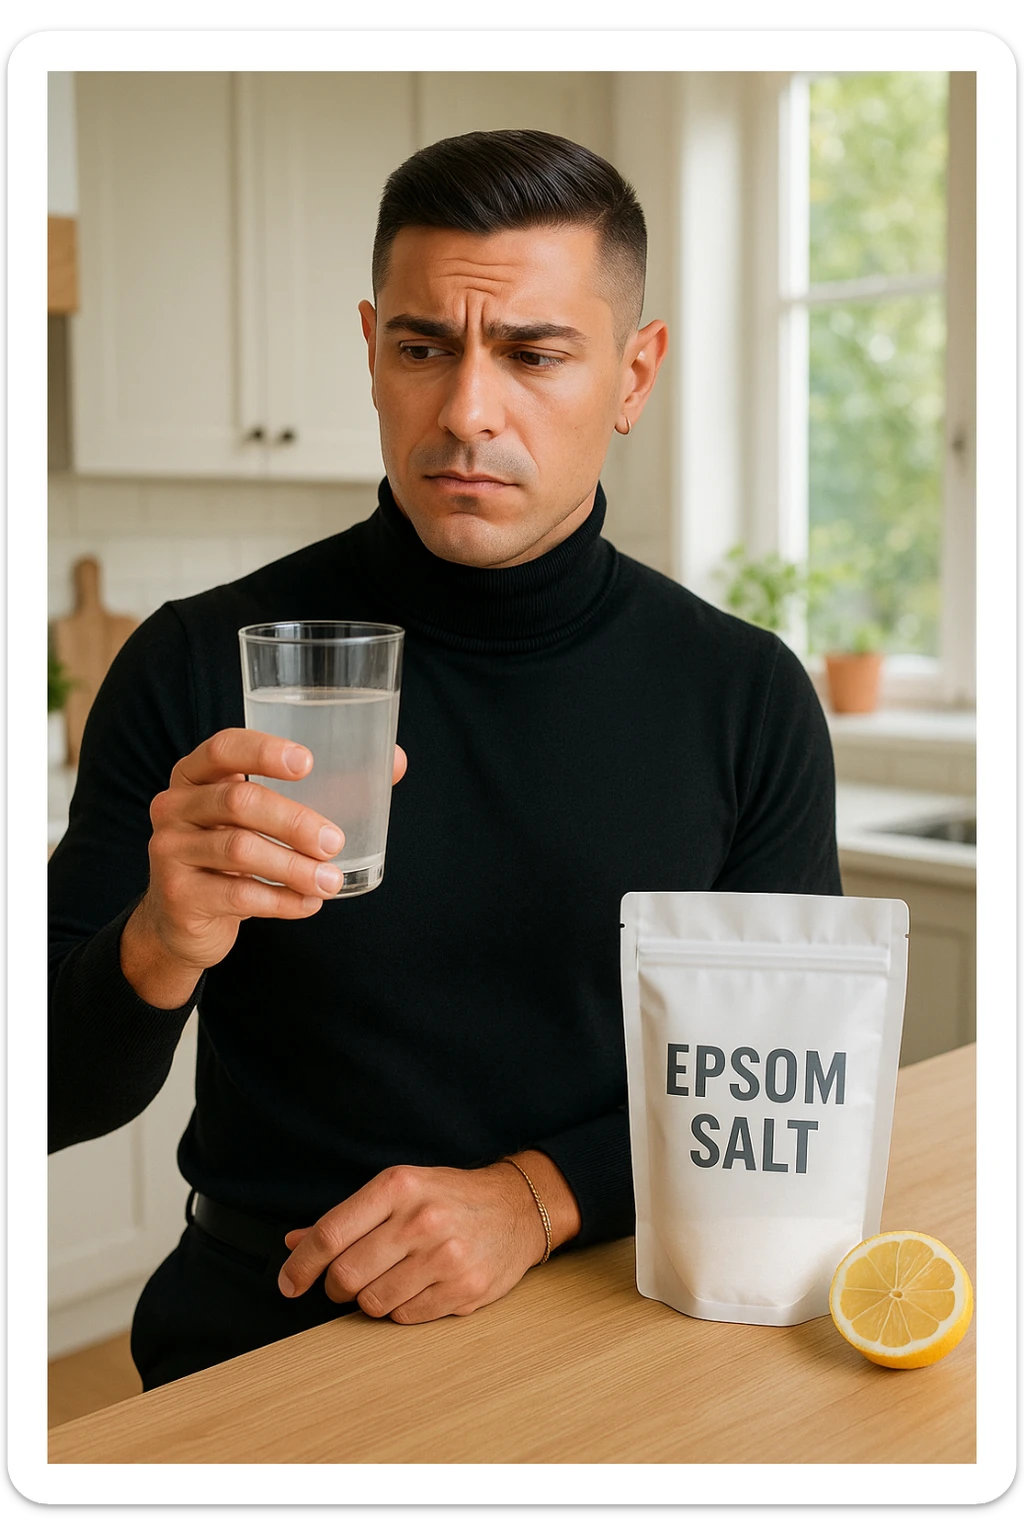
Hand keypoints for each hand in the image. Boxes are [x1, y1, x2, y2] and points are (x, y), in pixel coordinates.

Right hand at [120, 728, 406, 1006]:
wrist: (182, 920)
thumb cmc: (235, 851)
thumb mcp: (265, 817)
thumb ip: (324, 786)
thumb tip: (395, 761)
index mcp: (196, 774)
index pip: (223, 748)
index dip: (263, 751)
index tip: (308, 762)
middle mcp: (175, 805)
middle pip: (238, 801)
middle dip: (294, 821)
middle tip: (334, 842)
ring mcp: (170, 849)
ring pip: (239, 850)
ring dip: (294, 867)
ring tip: (331, 880)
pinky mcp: (179, 894)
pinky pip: (237, 894)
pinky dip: (281, 900)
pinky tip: (309, 904)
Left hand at [278, 1161, 551, 1324]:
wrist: (516, 1207)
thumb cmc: (449, 1197)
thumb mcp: (399, 1190)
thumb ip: (346, 1218)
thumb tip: (293, 1243)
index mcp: (398, 1186)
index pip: (330, 1234)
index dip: (300, 1265)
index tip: (289, 1284)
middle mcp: (421, 1219)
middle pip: (346, 1276)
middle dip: (336, 1287)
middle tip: (345, 1282)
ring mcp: (445, 1257)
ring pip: (373, 1303)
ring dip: (371, 1299)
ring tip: (391, 1278)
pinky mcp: (464, 1289)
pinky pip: (406, 1317)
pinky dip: (402, 1309)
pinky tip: (418, 1287)